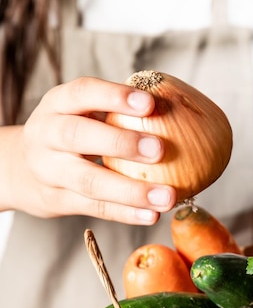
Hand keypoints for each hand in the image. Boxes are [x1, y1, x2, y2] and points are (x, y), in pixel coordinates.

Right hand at [2, 77, 176, 223]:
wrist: (20, 169)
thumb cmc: (68, 134)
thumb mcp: (80, 114)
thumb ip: (115, 112)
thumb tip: (176, 106)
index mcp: (57, 105)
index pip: (82, 93)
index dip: (114, 96)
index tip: (150, 102)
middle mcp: (47, 135)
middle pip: (76, 136)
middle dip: (120, 143)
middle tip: (159, 150)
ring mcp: (50, 171)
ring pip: (89, 182)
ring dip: (131, 191)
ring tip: (166, 197)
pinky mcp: (58, 201)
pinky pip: (94, 208)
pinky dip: (125, 213)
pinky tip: (151, 215)